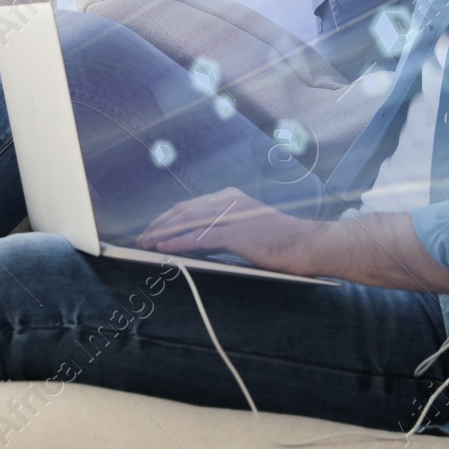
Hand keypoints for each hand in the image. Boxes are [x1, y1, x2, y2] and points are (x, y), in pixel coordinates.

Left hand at [135, 188, 319, 275]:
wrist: (307, 244)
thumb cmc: (280, 241)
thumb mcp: (247, 228)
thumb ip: (222, 230)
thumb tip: (195, 242)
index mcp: (230, 198)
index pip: (189, 206)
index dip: (167, 219)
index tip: (151, 230)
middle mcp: (228, 201)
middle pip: (183, 211)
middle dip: (159, 225)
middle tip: (141, 239)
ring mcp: (232, 216)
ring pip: (187, 223)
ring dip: (162, 234)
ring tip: (145, 244)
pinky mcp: (237, 233)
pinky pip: (200, 238)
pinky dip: (178, 243)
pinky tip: (164, 250)